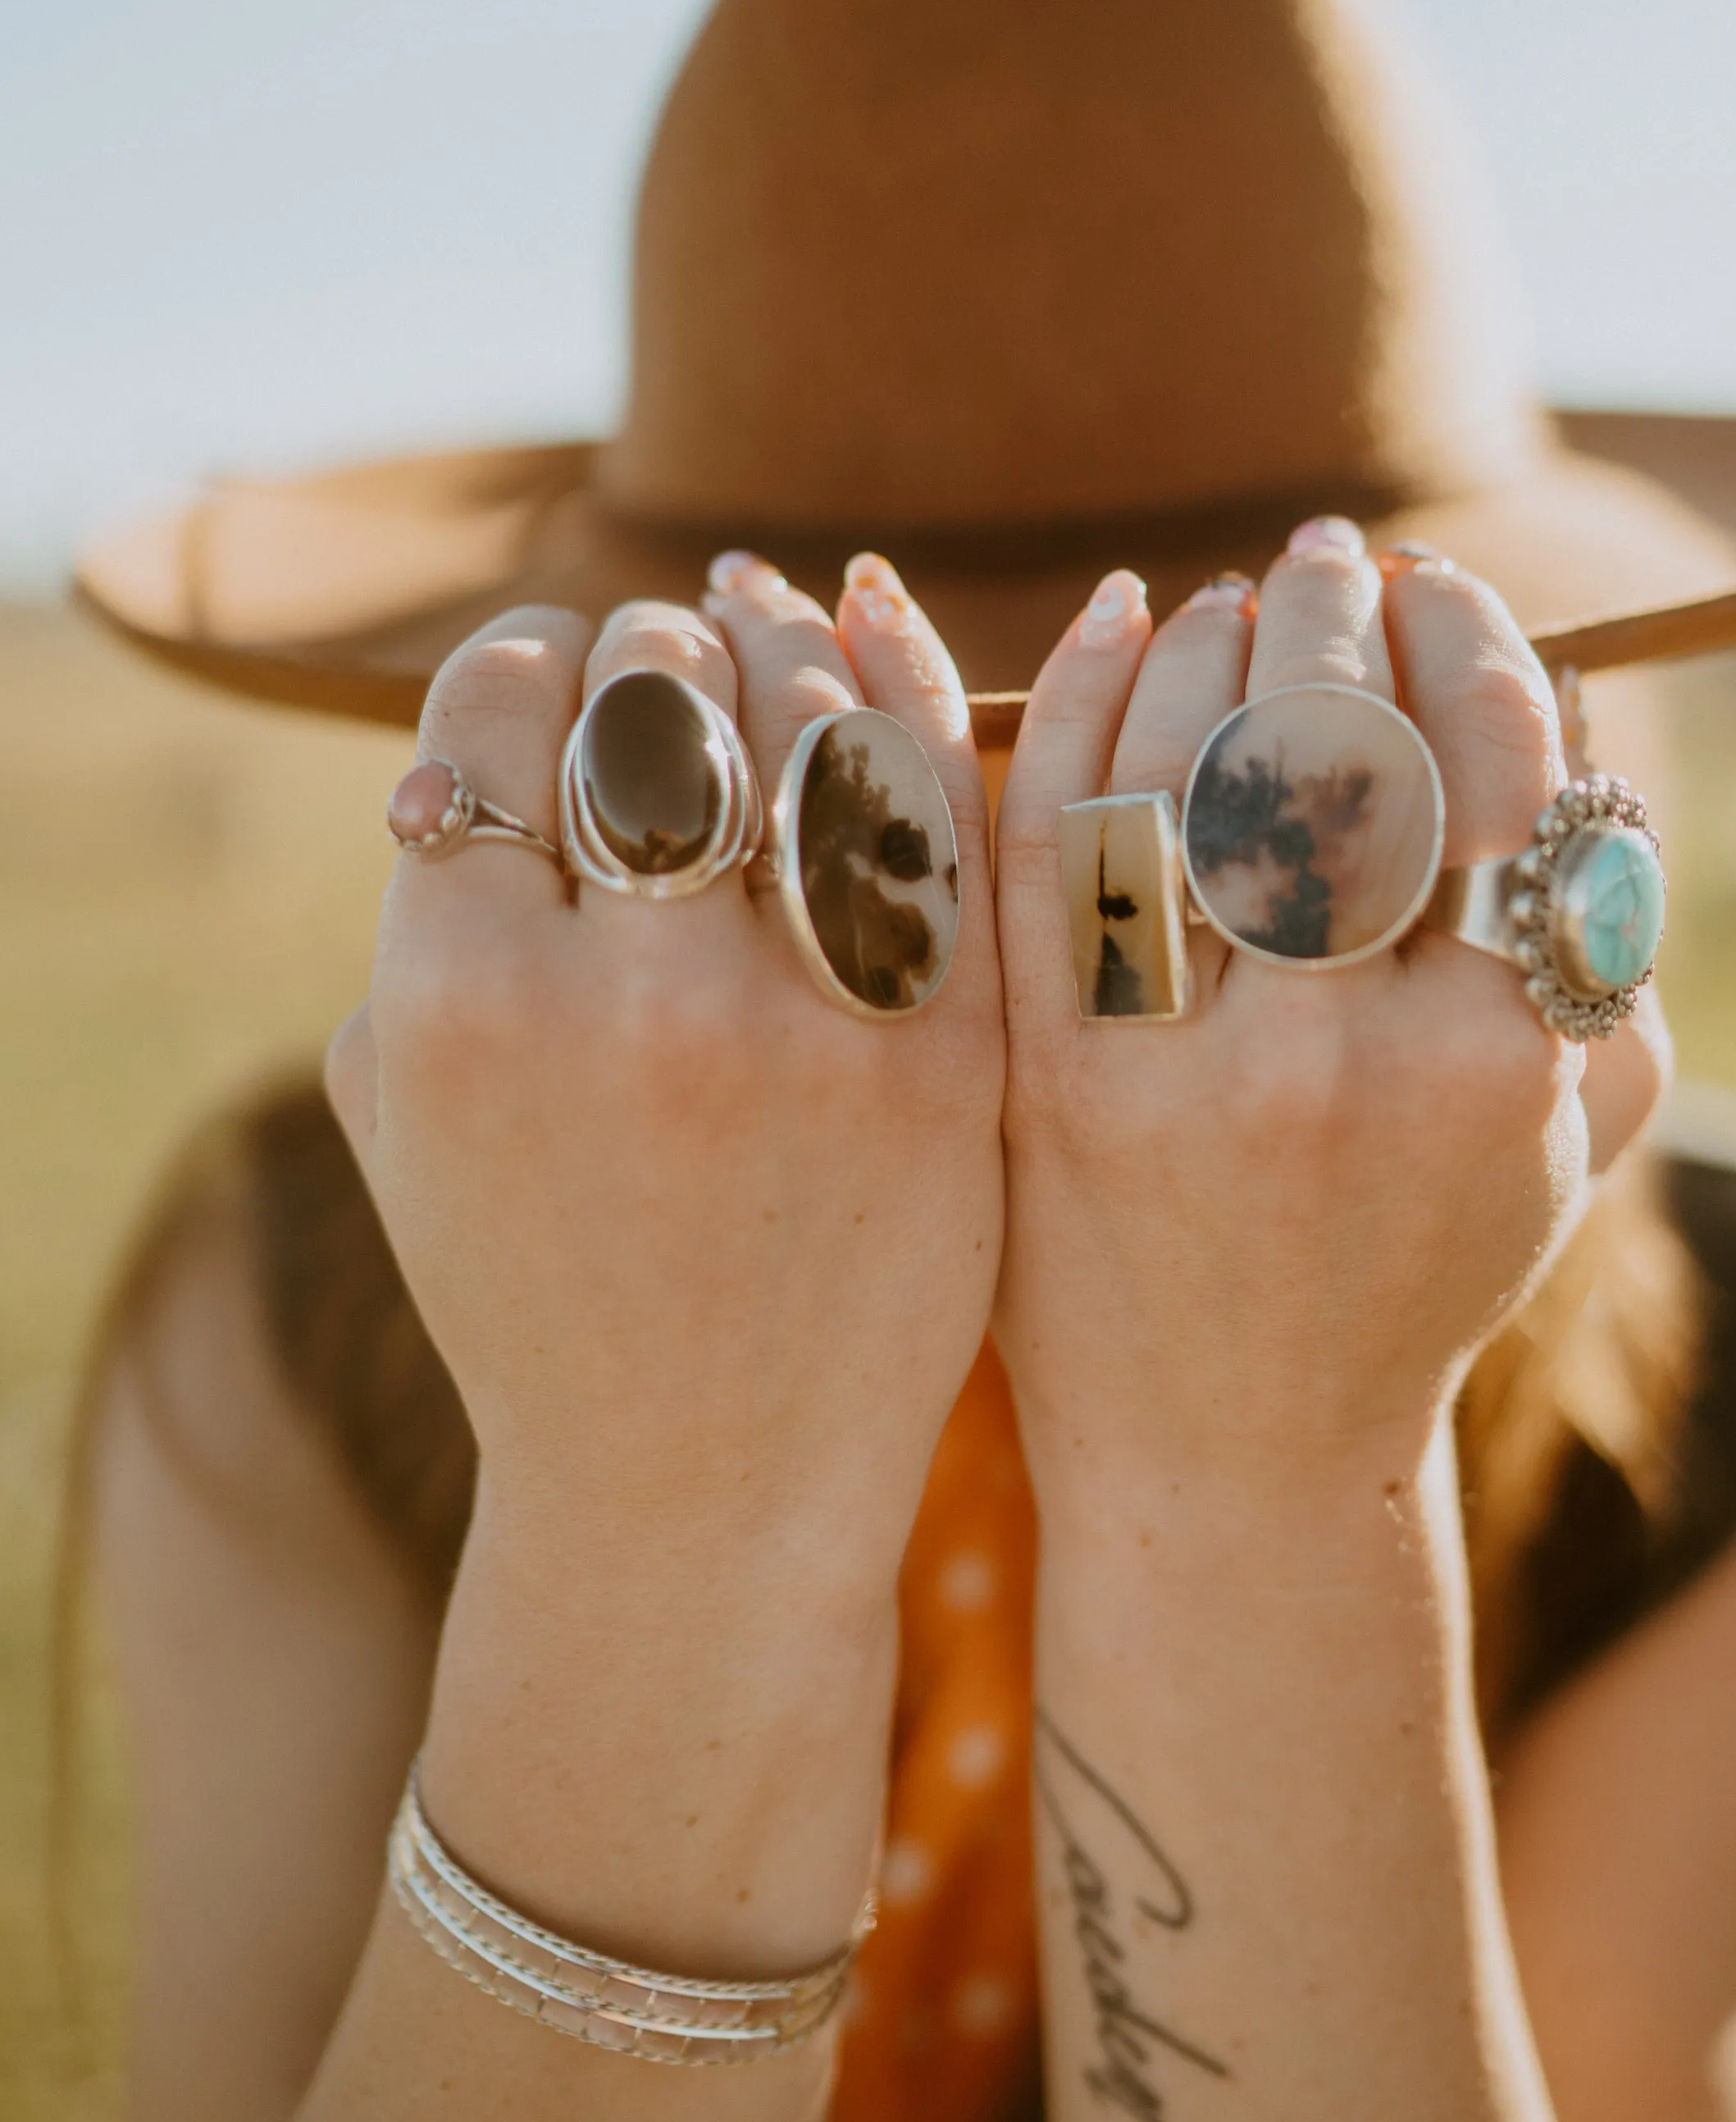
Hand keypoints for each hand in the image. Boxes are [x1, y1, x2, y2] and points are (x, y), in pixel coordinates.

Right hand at [327, 554, 1004, 1621]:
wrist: (701, 1490)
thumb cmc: (533, 1288)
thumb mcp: (406, 1115)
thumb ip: (415, 928)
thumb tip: (459, 758)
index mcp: (462, 997)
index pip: (497, 709)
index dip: (530, 660)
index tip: (559, 668)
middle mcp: (629, 996)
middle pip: (656, 693)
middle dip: (659, 639)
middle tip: (673, 645)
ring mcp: (803, 1028)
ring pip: (813, 721)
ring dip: (790, 644)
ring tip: (776, 631)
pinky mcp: (944, 1060)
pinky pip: (939, 823)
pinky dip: (910, 714)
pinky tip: (882, 677)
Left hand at [992, 522, 1667, 1519]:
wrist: (1234, 1456)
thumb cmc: (1417, 1269)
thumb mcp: (1563, 1134)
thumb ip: (1602, 945)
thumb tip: (1575, 714)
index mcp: (1495, 1068)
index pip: (1496, 770)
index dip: (1467, 641)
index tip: (1441, 589)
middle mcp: (1339, 1066)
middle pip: (1335, 749)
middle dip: (1337, 615)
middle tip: (1328, 560)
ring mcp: (1176, 1077)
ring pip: (1184, 775)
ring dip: (1213, 643)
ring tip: (1234, 603)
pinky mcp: (1043, 1085)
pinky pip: (1047, 843)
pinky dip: (1082, 707)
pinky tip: (1121, 636)